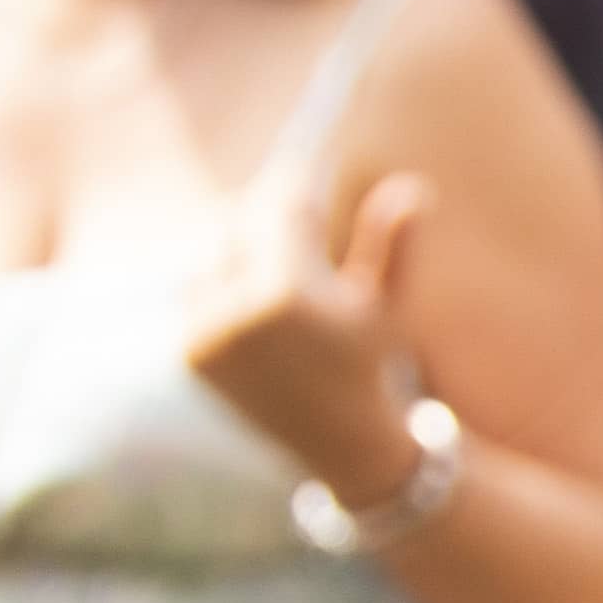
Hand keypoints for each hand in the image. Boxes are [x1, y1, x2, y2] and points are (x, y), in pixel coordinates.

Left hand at [181, 161, 432, 503]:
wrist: (335, 437)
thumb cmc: (369, 359)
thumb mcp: (388, 303)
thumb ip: (394, 244)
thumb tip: (412, 187)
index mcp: (288, 295)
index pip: (283, 208)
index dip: (295, 181)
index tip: (306, 165)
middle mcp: (238, 312)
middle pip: (240, 222)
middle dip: (266, 213)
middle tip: (292, 211)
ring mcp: (207, 334)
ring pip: (213, 253)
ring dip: (240, 248)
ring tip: (278, 264)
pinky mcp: (190, 353)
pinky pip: (197, 291)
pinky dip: (222, 285)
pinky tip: (256, 301)